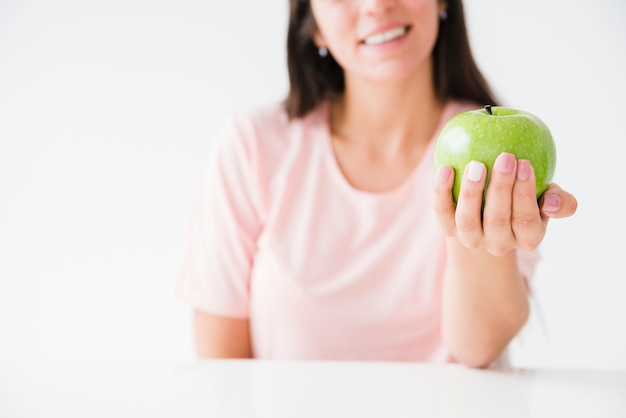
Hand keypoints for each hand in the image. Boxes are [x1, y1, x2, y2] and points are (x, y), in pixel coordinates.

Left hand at [434, 152, 577, 255]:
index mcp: (527, 238)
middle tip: (505, 157)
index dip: (525, 193)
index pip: (526, 221)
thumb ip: (561, 201)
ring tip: (476, 164)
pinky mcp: (449, 230)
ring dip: (471, 192)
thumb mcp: (547, 200)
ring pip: (468, 221)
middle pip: (498, 220)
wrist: (490, 218)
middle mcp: (498, 243)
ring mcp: (471, 239)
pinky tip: (445, 168)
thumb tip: (552, 201)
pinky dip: (441, 192)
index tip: (525, 163)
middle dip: (502, 188)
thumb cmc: (525, 201)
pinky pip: (443, 213)